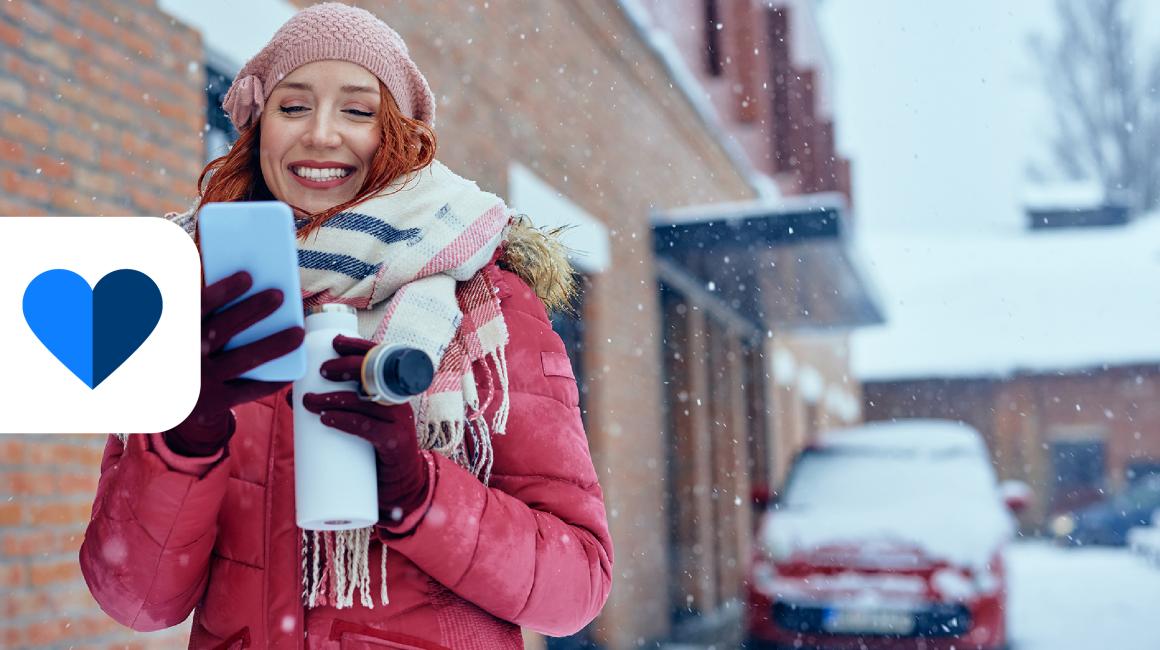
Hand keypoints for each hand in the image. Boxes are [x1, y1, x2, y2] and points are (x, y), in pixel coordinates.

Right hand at [164, 271, 304, 456]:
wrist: (161, 402)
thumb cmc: (183, 352)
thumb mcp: (180, 331)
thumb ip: (201, 310)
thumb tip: (246, 282)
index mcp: (174, 333)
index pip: (197, 307)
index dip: (222, 291)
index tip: (248, 276)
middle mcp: (184, 357)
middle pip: (223, 329)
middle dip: (253, 310)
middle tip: (279, 295)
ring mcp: (199, 382)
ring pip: (242, 359)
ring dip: (273, 345)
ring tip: (297, 333)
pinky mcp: (212, 404)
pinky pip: (247, 390)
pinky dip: (271, 381)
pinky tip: (291, 372)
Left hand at [301, 335, 429, 524]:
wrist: (401, 486)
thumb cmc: (374, 450)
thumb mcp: (358, 423)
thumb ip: (332, 407)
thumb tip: (292, 395)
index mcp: (391, 392)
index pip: (380, 360)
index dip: (359, 347)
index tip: (335, 342)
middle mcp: (397, 402)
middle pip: (374, 375)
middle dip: (345, 368)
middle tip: (320, 371)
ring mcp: (399, 422)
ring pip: (364, 402)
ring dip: (333, 398)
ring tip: (308, 401)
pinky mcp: (395, 443)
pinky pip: (368, 428)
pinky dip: (345, 421)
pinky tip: (327, 419)